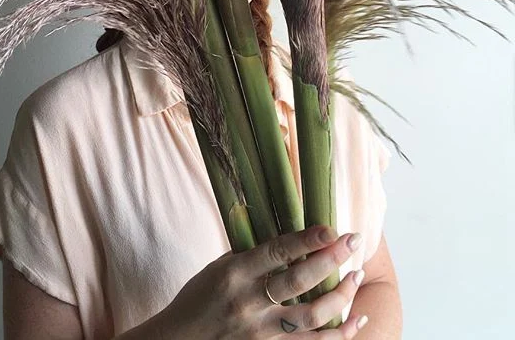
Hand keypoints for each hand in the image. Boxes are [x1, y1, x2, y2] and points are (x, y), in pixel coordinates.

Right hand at [156, 224, 366, 338]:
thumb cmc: (199, 298)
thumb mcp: (219, 266)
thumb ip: (252, 255)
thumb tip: (288, 237)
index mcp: (235, 273)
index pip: (277, 252)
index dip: (307, 239)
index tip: (332, 228)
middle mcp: (249, 303)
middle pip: (299, 282)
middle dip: (331, 259)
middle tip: (354, 241)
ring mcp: (260, 332)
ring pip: (311, 317)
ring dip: (340, 296)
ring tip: (357, 276)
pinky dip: (338, 334)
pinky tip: (357, 319)